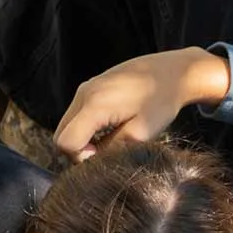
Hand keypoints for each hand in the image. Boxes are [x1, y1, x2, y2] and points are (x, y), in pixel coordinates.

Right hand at [53, 47, 231, 161]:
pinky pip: (76, 114)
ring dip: (82, 139)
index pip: (65, 143)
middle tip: (105, 153)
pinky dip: (86, 127)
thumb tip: (94, 160)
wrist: (172, 72)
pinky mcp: (91, 87)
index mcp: (94, 105)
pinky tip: (109, 128)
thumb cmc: (162, 102)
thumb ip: (112, 149)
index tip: (102, 158)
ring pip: (67, 125)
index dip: (80, 158)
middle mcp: (84, 94)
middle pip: (60, 135)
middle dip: (78, 150)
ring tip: (110, 140)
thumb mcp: (141, 133)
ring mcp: (85, 88)